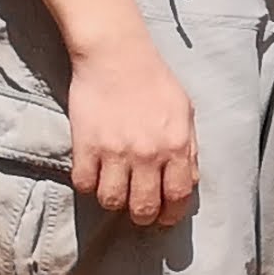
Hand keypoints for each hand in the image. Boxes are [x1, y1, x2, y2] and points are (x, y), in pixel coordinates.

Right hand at [68, 33, 200, 227]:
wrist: (116, 56)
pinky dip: (90, 185)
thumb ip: (189, 149)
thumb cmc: (155, 82)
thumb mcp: (185, 113)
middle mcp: (148, 154)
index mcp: (177, 145)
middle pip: (143, 207)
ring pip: (111, 201)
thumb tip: (187, 182)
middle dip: (143, 216)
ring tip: (116, 191)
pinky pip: (85, 184)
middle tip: (139, 211)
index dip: (171, 214)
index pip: (178, 196)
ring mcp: (114, 151)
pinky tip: (95, 175)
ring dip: (114, 201)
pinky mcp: (85, 146)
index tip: (165, 217)